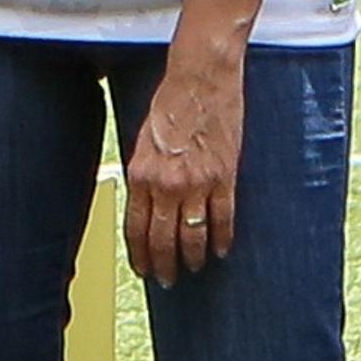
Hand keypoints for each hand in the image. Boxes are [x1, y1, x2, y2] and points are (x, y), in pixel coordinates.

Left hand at [122, 56, 243, 287]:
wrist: (199, 79)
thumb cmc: (168, 105)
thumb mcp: (144, 139)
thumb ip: (145, 173)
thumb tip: (145, 202)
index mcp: (141, 172)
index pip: (136, 226)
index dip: (139, 253)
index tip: (142, 269)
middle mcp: (166, 183)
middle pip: (163, 238)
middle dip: (163, 265)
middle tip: (166, 281)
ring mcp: (197, 183)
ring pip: (193, 237)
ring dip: (191, 258)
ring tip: (192, 269)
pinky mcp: (224, 178)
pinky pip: (223, 221)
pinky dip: (221, 240)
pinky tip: (220, 252)